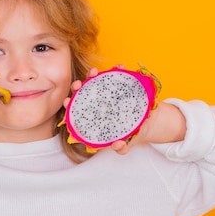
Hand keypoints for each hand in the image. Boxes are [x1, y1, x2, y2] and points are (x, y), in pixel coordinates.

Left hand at [64, 65, 185, 155]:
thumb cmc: (131, 134)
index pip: (78, 110)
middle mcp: (98, 103)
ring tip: (95, 71)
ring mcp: (108, 93)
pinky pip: (117, 76)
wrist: (147, 124)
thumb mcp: (126, 143)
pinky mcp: (121, 86)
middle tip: (79, 84)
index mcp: (95, 117)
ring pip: (97, 81)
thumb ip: (121, 147)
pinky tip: (120, 67)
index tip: (66, 101)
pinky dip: (118, 70)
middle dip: (78, 87)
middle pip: (83, 93)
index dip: (70, 105)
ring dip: (94, 74)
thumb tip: (117, 145)